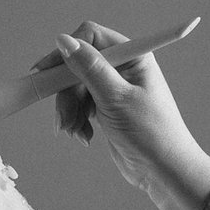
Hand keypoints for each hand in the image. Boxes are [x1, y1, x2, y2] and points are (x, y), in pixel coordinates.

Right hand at [39, 21, 209, 209]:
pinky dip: (76, 120)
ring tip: (76, 132)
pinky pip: (79, 105)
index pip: (90, 37)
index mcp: (133, 57)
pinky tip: (85, 136)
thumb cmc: (151, 133)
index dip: (66, 52)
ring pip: (74, 88)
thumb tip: (64, 40)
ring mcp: (113, 88)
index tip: (46, 72)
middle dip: (66, 93)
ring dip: (70, 111)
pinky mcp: (106, 107)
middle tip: (63, 118)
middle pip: (77, 66)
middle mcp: (123, 68)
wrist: (163, 172)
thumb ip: (89, 68)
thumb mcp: (116, 98)